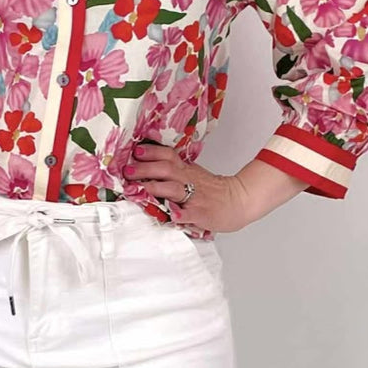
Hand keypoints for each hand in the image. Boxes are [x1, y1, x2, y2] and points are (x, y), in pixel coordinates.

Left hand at [123, 143, 251, 233]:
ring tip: (140, 190)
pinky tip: (172, 216)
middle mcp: (188, 180)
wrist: (239, 199)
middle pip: (165, 169)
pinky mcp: (201, 213)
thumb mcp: (194, 173)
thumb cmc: (214, 189)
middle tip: (127, 171)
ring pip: (173, 188)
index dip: (151, 152)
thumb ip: (175, 170)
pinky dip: (180, 215)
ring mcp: (195, 197)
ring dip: (155, 188)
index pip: (167, 155)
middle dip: (144, 169)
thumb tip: (149, 166)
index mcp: (186, 170)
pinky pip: (189, 213)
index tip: (135, 151)